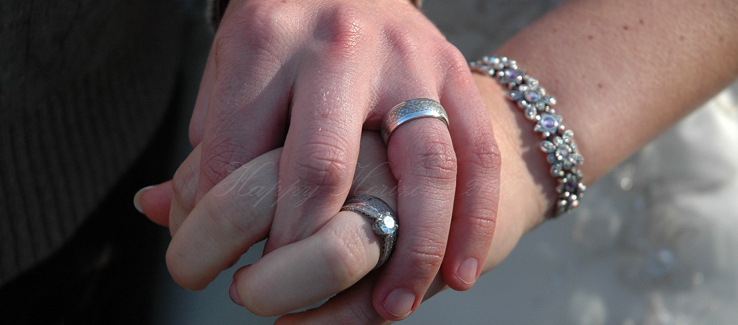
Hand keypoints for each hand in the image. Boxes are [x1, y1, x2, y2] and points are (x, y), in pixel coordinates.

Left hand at [169, 0, 500, 318]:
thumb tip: (160, 210)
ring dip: (412, 252)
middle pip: (322, 168)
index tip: (214, 270)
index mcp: (265, 38)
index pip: (231, 156)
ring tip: (393, 309)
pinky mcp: (455, 74)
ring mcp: (408, 59)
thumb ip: (205, 139)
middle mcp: (339, 44)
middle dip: (301, 251)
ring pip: (424, 168)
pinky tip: (459, 273)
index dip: (215, 230)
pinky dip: (474, 221)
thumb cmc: (284, 37)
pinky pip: (477, 155)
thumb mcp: (231, 67)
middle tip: (278, 297)